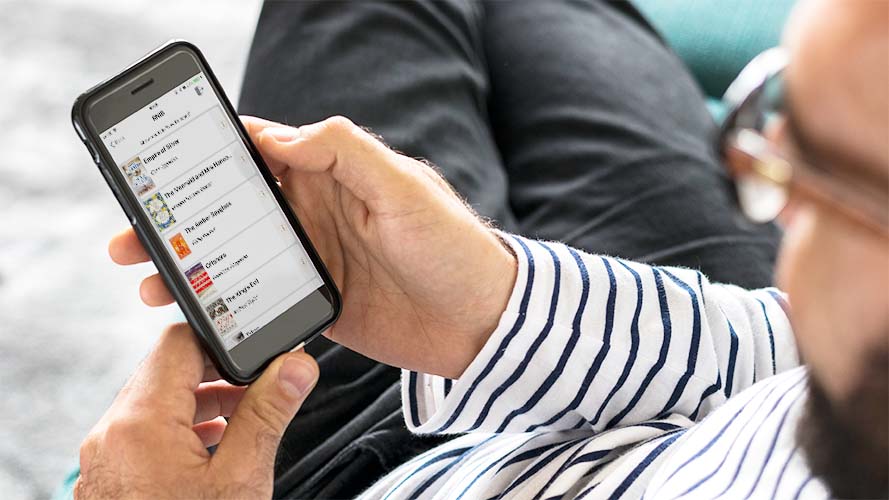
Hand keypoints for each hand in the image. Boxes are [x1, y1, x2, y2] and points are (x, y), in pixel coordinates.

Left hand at [74, 324, 317, 498]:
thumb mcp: (242, 478)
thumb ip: (269, 412)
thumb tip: (297, 366)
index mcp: (139, 423)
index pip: (178, 343)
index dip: (222, 339)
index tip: (257, 352)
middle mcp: (112, 432)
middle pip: (166, 369)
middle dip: (217, 373)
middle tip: (260, 386)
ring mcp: (106, 455)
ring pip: (155, 400)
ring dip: (202, 400)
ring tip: (245, 419)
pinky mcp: (111, 474)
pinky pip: (145, 430)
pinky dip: (182, 427)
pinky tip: (216, 448)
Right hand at [110, 116, 516, 378]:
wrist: (484, 323)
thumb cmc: (453, 247)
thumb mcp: (403, 188)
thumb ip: (345, 152)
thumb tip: (279, 137)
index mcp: (333, 174)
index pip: (261, 151)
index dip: (209, 153)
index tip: (157, 164)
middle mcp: (317, 212)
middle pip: (233, 206)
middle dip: (180, 216)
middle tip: (132, 233)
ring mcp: (314, 259)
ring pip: (236, 253)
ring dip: (191, 263)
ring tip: (148, 280)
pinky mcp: (318, 302)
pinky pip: (260, 298)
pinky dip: (224, 302)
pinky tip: (193, 313)